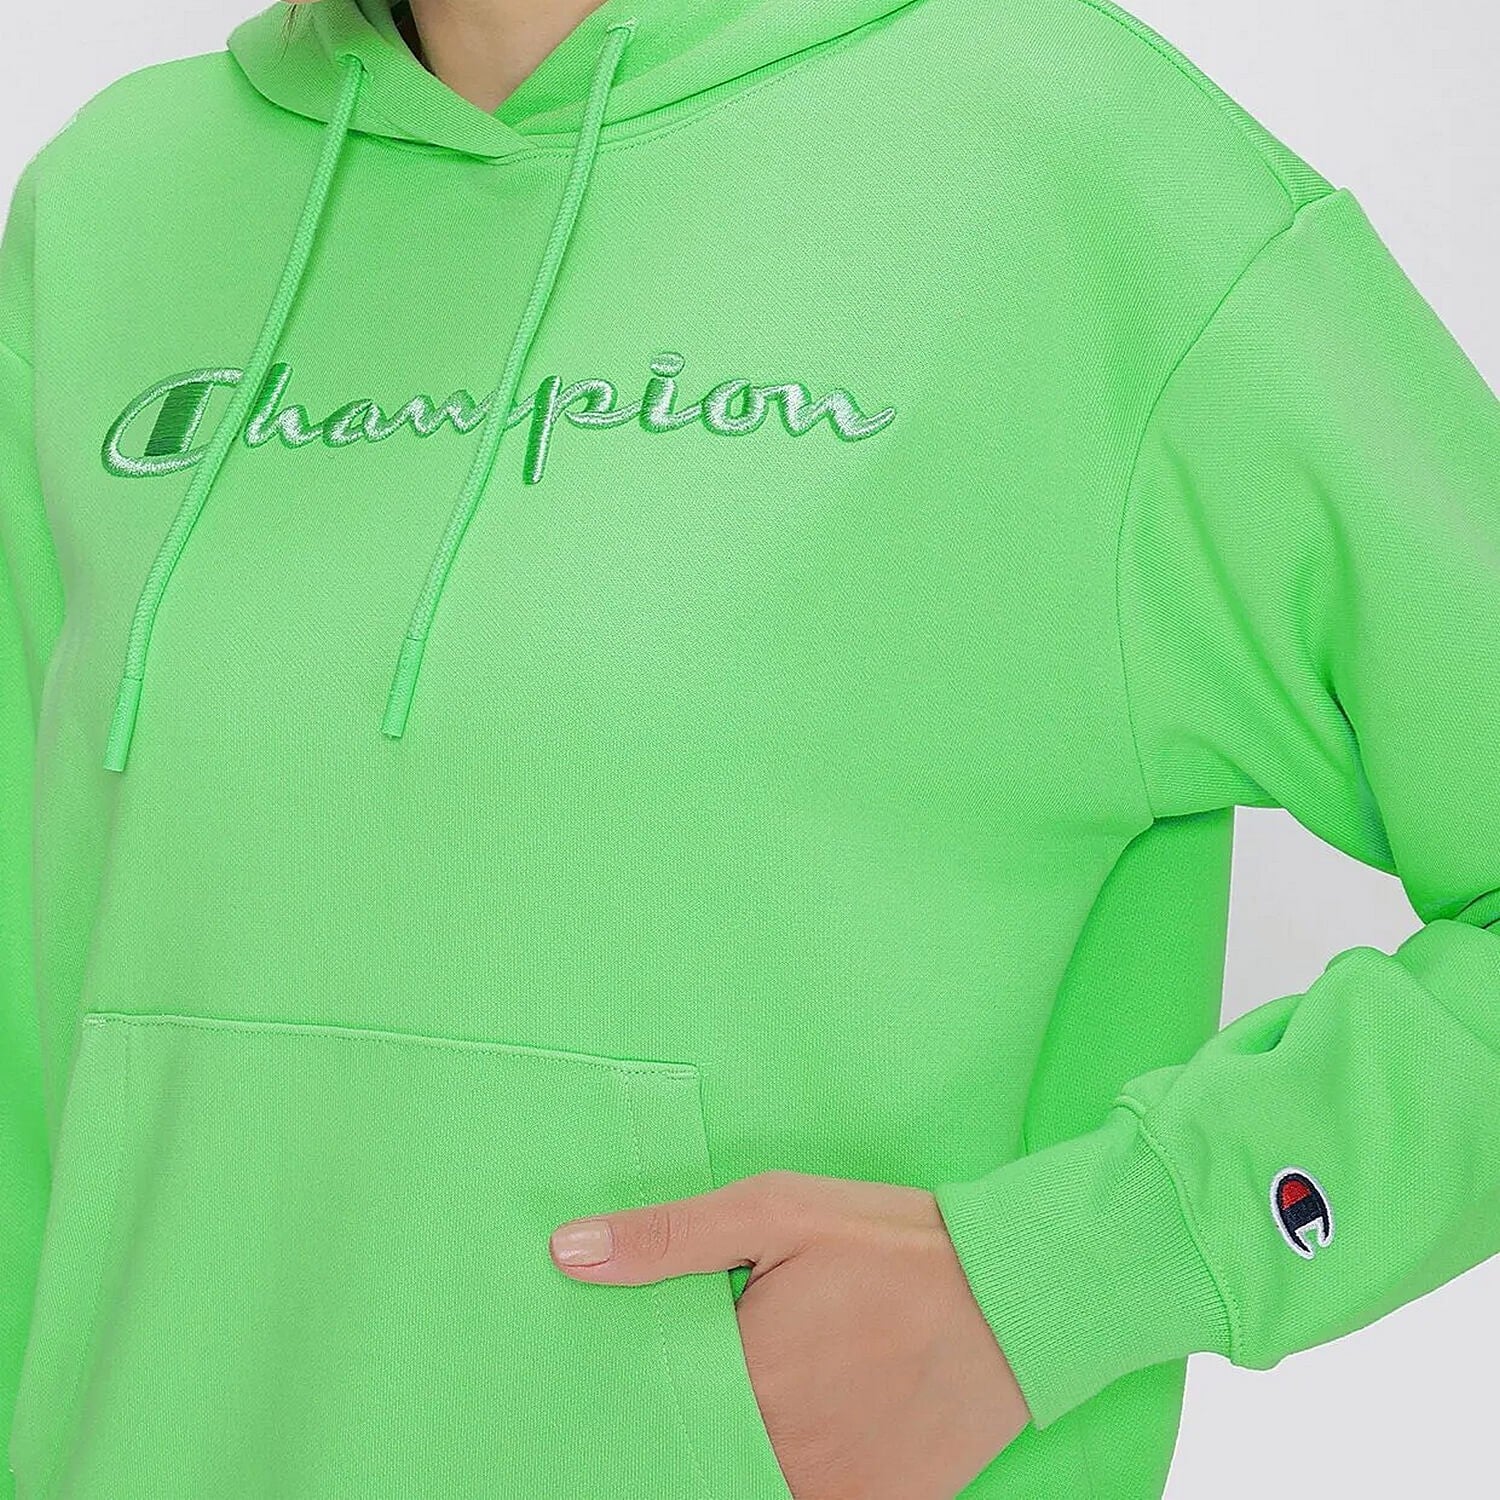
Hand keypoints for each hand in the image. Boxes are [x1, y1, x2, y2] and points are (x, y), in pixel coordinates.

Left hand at [548, 1170, 1030, 1499]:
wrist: (1017, 1294)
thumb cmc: (891, 1242)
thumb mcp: (777, 1209)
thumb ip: (669, 1238)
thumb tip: (567, 1253)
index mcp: (747, 1374)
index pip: (652, 1404)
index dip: (640, 1388)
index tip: (623, 1375)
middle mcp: (782, 1447)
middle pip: (701, 1450)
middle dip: (690, 1420)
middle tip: (716, 1377)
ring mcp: (835, 1488)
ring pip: (750, 1479)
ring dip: (742, 1447)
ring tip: (773, 1390)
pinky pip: (808, 1499)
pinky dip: (793, 1470)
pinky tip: (814, 1420)